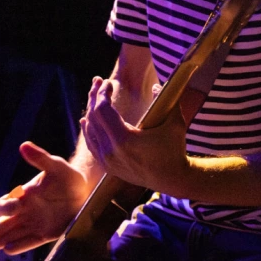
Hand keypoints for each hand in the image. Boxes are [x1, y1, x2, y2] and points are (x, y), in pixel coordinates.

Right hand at [0, 141, 89, 255]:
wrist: (85, 191)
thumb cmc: (67, 177)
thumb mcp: (55, 166)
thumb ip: (40, 158)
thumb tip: (24, 146)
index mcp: (23, 197)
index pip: (5, 205)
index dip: (6, 207)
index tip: (15, 207)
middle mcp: (24, 212)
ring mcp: (33, 225)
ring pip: (8, 236)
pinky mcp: (46, 234)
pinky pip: (29, 241)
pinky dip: (19, 245)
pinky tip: (7, 249)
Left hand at [81, 77, 189, 192]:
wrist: (171, 179)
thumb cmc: (174, 149)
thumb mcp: (174, 122)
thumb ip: (166, 100)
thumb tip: (155, 85)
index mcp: (124, 140)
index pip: (103, 110)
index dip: (103, 93)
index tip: (108, 82)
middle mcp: (111, 151)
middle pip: (93, 117)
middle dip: (94, 97)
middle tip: (98, 81)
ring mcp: (107, 161)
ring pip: (90, 130)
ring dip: (90, 111)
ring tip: (95, 95)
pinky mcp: (108, 167)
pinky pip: (92, 145)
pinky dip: (88, 130)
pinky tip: (86, 120)